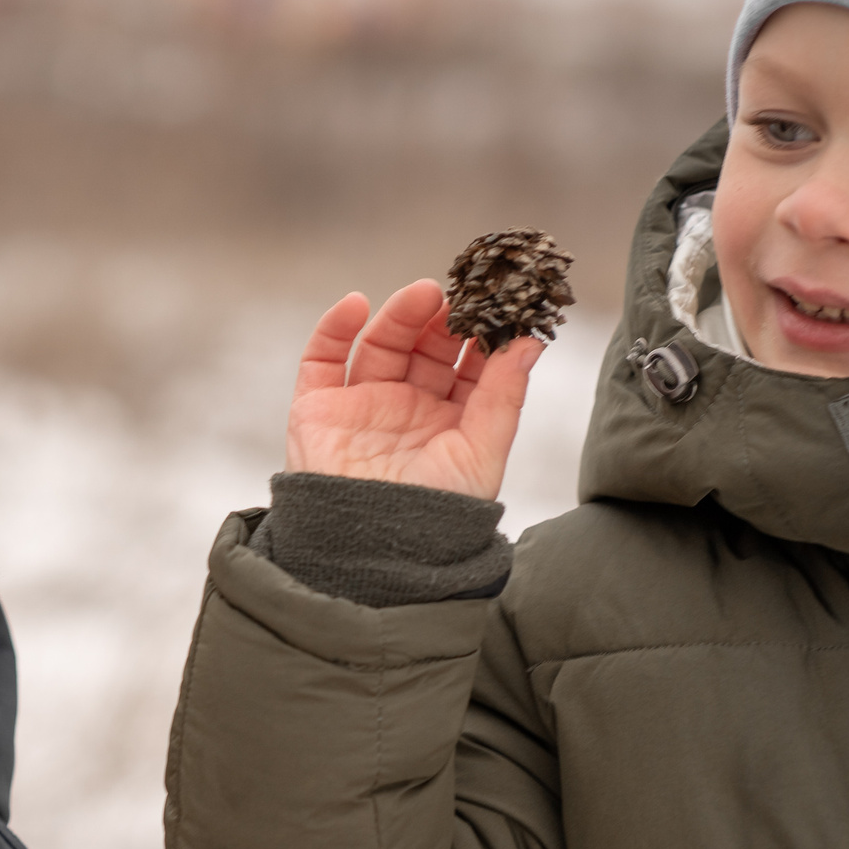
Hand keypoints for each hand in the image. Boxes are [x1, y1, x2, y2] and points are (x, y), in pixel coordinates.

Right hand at [284, 278, 543, 500]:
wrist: (371, 553)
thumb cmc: (433, 516)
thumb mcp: (481, 453)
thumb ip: (504, 395)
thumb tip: (530, 341)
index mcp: (450, 423)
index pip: (468, 366)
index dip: (482, 335)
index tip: (498, 305)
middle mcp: (406, 410)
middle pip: (425, 348)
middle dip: (442, 320)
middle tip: (459, 295)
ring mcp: (361, 406)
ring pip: (380, 345)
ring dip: (400, 315)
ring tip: (423, 295)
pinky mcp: (318, 409)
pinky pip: (322, 359)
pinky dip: (334, 328)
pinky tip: (356, 305)